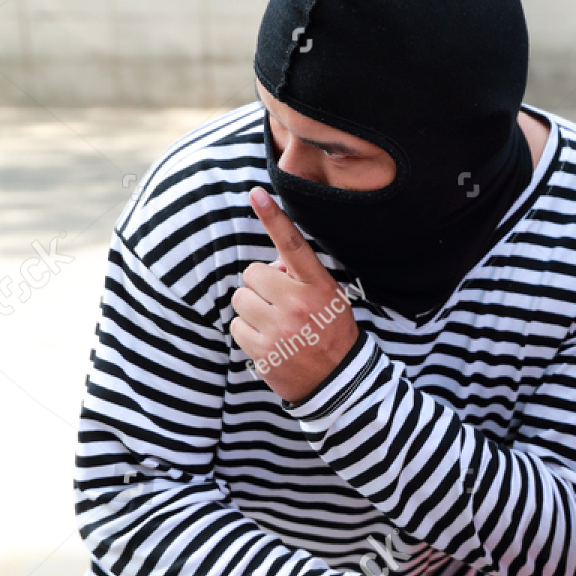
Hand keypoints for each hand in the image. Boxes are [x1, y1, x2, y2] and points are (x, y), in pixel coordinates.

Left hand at [230, 188, 360, 401]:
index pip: (294, 246)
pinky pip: (236, 327)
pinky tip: (269, 343)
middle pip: (252, 274)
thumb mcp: (329, 299)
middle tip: (279, 305)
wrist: (338, 382)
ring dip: (252, 310)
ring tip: (275, 326)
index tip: (257, 193)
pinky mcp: (263, 351)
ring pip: (240, 300)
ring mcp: (280, 329)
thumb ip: (300, 278)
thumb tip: (267, 268)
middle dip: (260, 287)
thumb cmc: (331, 332)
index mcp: (319, 287)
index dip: (274, 217)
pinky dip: (248, 333)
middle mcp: (299, 304)